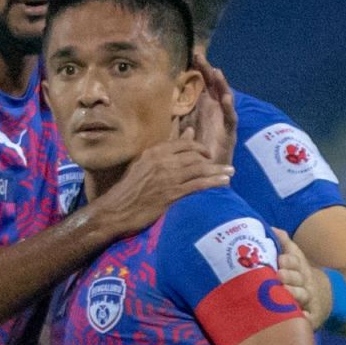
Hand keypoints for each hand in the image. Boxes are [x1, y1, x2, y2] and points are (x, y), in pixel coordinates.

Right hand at [91, 139, 232, 237]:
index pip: (183, 144)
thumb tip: (185, 133)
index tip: (207, 153)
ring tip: (230, 172)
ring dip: (218, 170)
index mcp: (154, 152)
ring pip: (199, 169)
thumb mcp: (142, 165)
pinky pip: (197, 185)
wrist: (115, 211)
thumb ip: (162, 151)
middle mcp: (163, 162)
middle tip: (224, 164)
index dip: (199, 147)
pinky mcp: (171, 194)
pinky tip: (223, 183)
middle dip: (212, 160)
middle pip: (194, 156)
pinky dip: (213, 183)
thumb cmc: (127, 189)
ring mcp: (168, 178)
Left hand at [180, 55, 238, 164]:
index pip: (201, 84)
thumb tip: (158, 100)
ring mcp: (222, 119)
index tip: (191, 55)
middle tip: (200, 56)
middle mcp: (213, 109)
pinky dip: (228, 107)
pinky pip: (230, 117)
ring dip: (221, 84)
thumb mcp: (177, 129)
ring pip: (224, 97)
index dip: (197, 70)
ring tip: (216, 72)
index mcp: (201, 106)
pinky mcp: (229, 132)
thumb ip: (173, 114)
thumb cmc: (190, 150)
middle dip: (207, 70)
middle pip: (212, 85)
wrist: (203, 171)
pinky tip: (224, 98)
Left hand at [272, 228, 329, 325]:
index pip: (295, 261)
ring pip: (302, 296)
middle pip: (298, 278)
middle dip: (289, 276)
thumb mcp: (294, 257)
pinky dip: (306, 318)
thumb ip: (284, 243)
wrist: (322, 296)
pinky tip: (302, 317)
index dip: (289, 260)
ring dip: (294, 294)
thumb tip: (272, 229)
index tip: (280, 259)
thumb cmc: (297, 274)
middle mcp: (304, 282)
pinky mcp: (312, 316)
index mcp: (298, 268)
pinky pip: (310, 318)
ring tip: (284, 293)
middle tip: (278, 274)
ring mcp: (309, 299)